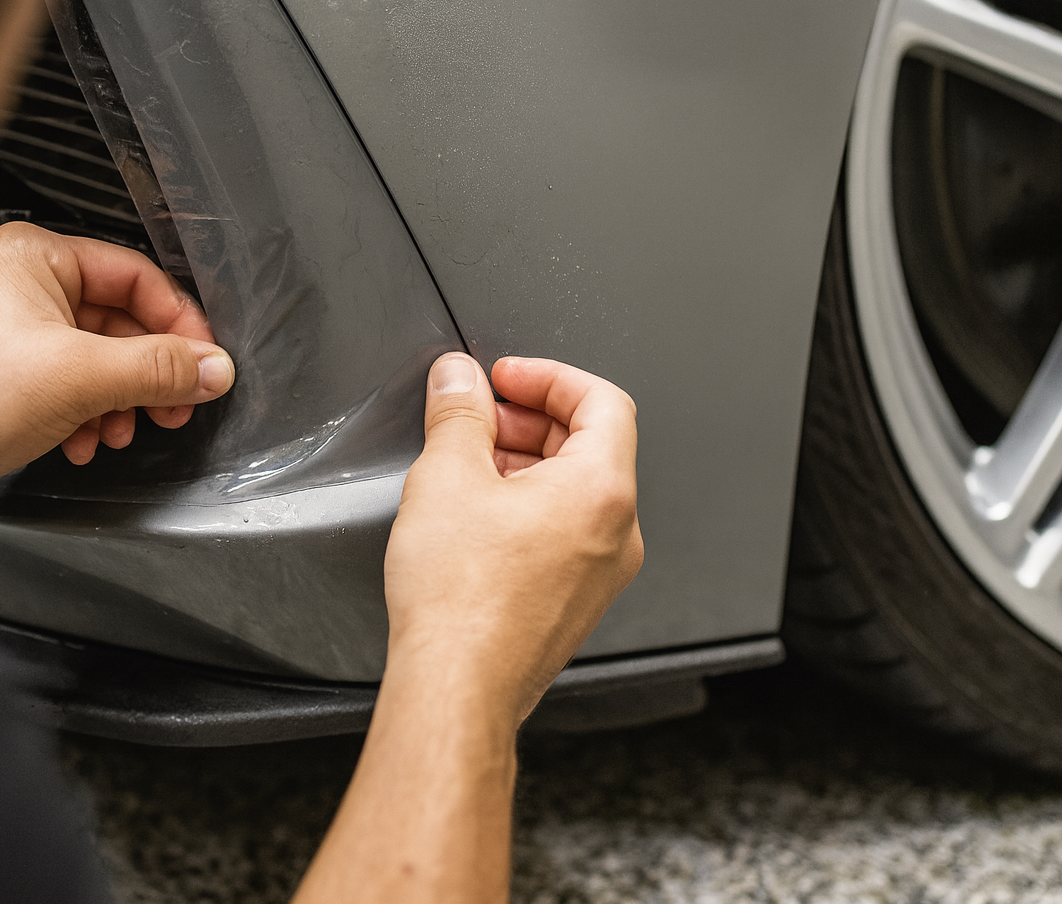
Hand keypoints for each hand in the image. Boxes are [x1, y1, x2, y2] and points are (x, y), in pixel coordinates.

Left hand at [0, 222, 233, 535]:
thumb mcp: (78, 378)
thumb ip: (157, 370)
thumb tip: (214, 367)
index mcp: (37, 254)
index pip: (139, 277)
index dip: (179, 324)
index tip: (204, 365)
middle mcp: (25, 282)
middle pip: (123, 320)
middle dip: (149, 373)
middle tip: (174, 407)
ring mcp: (15, 327)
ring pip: (101, 358)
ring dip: (120, 400)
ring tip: (121, 431)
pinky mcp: (8, 371)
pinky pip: (74, 384)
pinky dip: (89, 414)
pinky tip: (84, 442)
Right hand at [383, 352, 641, 726]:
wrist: (457, 685)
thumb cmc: (461, 601)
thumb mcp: (445, 476)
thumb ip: (456, 412)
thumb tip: (458, 380)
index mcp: (601, 491)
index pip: (602, 400)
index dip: (548, 376)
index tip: (506, 378)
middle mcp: (617, 533)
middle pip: (591, 445)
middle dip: (530, 420)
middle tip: (478, 416)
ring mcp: (600, 574)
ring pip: (575, 492)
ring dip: (525, 464)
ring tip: (466, 465)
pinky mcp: (574, 603)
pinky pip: (563, 534)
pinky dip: (526, 508)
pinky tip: (474, 517)